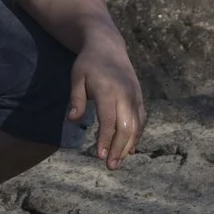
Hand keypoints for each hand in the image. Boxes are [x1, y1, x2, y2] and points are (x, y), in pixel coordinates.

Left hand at [69, 31, 145, 169]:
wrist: (108, 46)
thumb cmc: (88, 64)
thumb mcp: (77, 78)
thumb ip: (76, 99)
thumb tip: (72, 120)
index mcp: (108, 90)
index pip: (108, 120)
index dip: (105, 139)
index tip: (99, 156)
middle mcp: (125, 95)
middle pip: (125, 127)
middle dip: (118, 149)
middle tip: (110, 166)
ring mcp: (135, 96)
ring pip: (136, 127)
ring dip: (127, 147)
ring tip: (118, 163)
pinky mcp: (139, 98)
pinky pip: (140, 121)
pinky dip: (136, 136)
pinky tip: (129, 150)